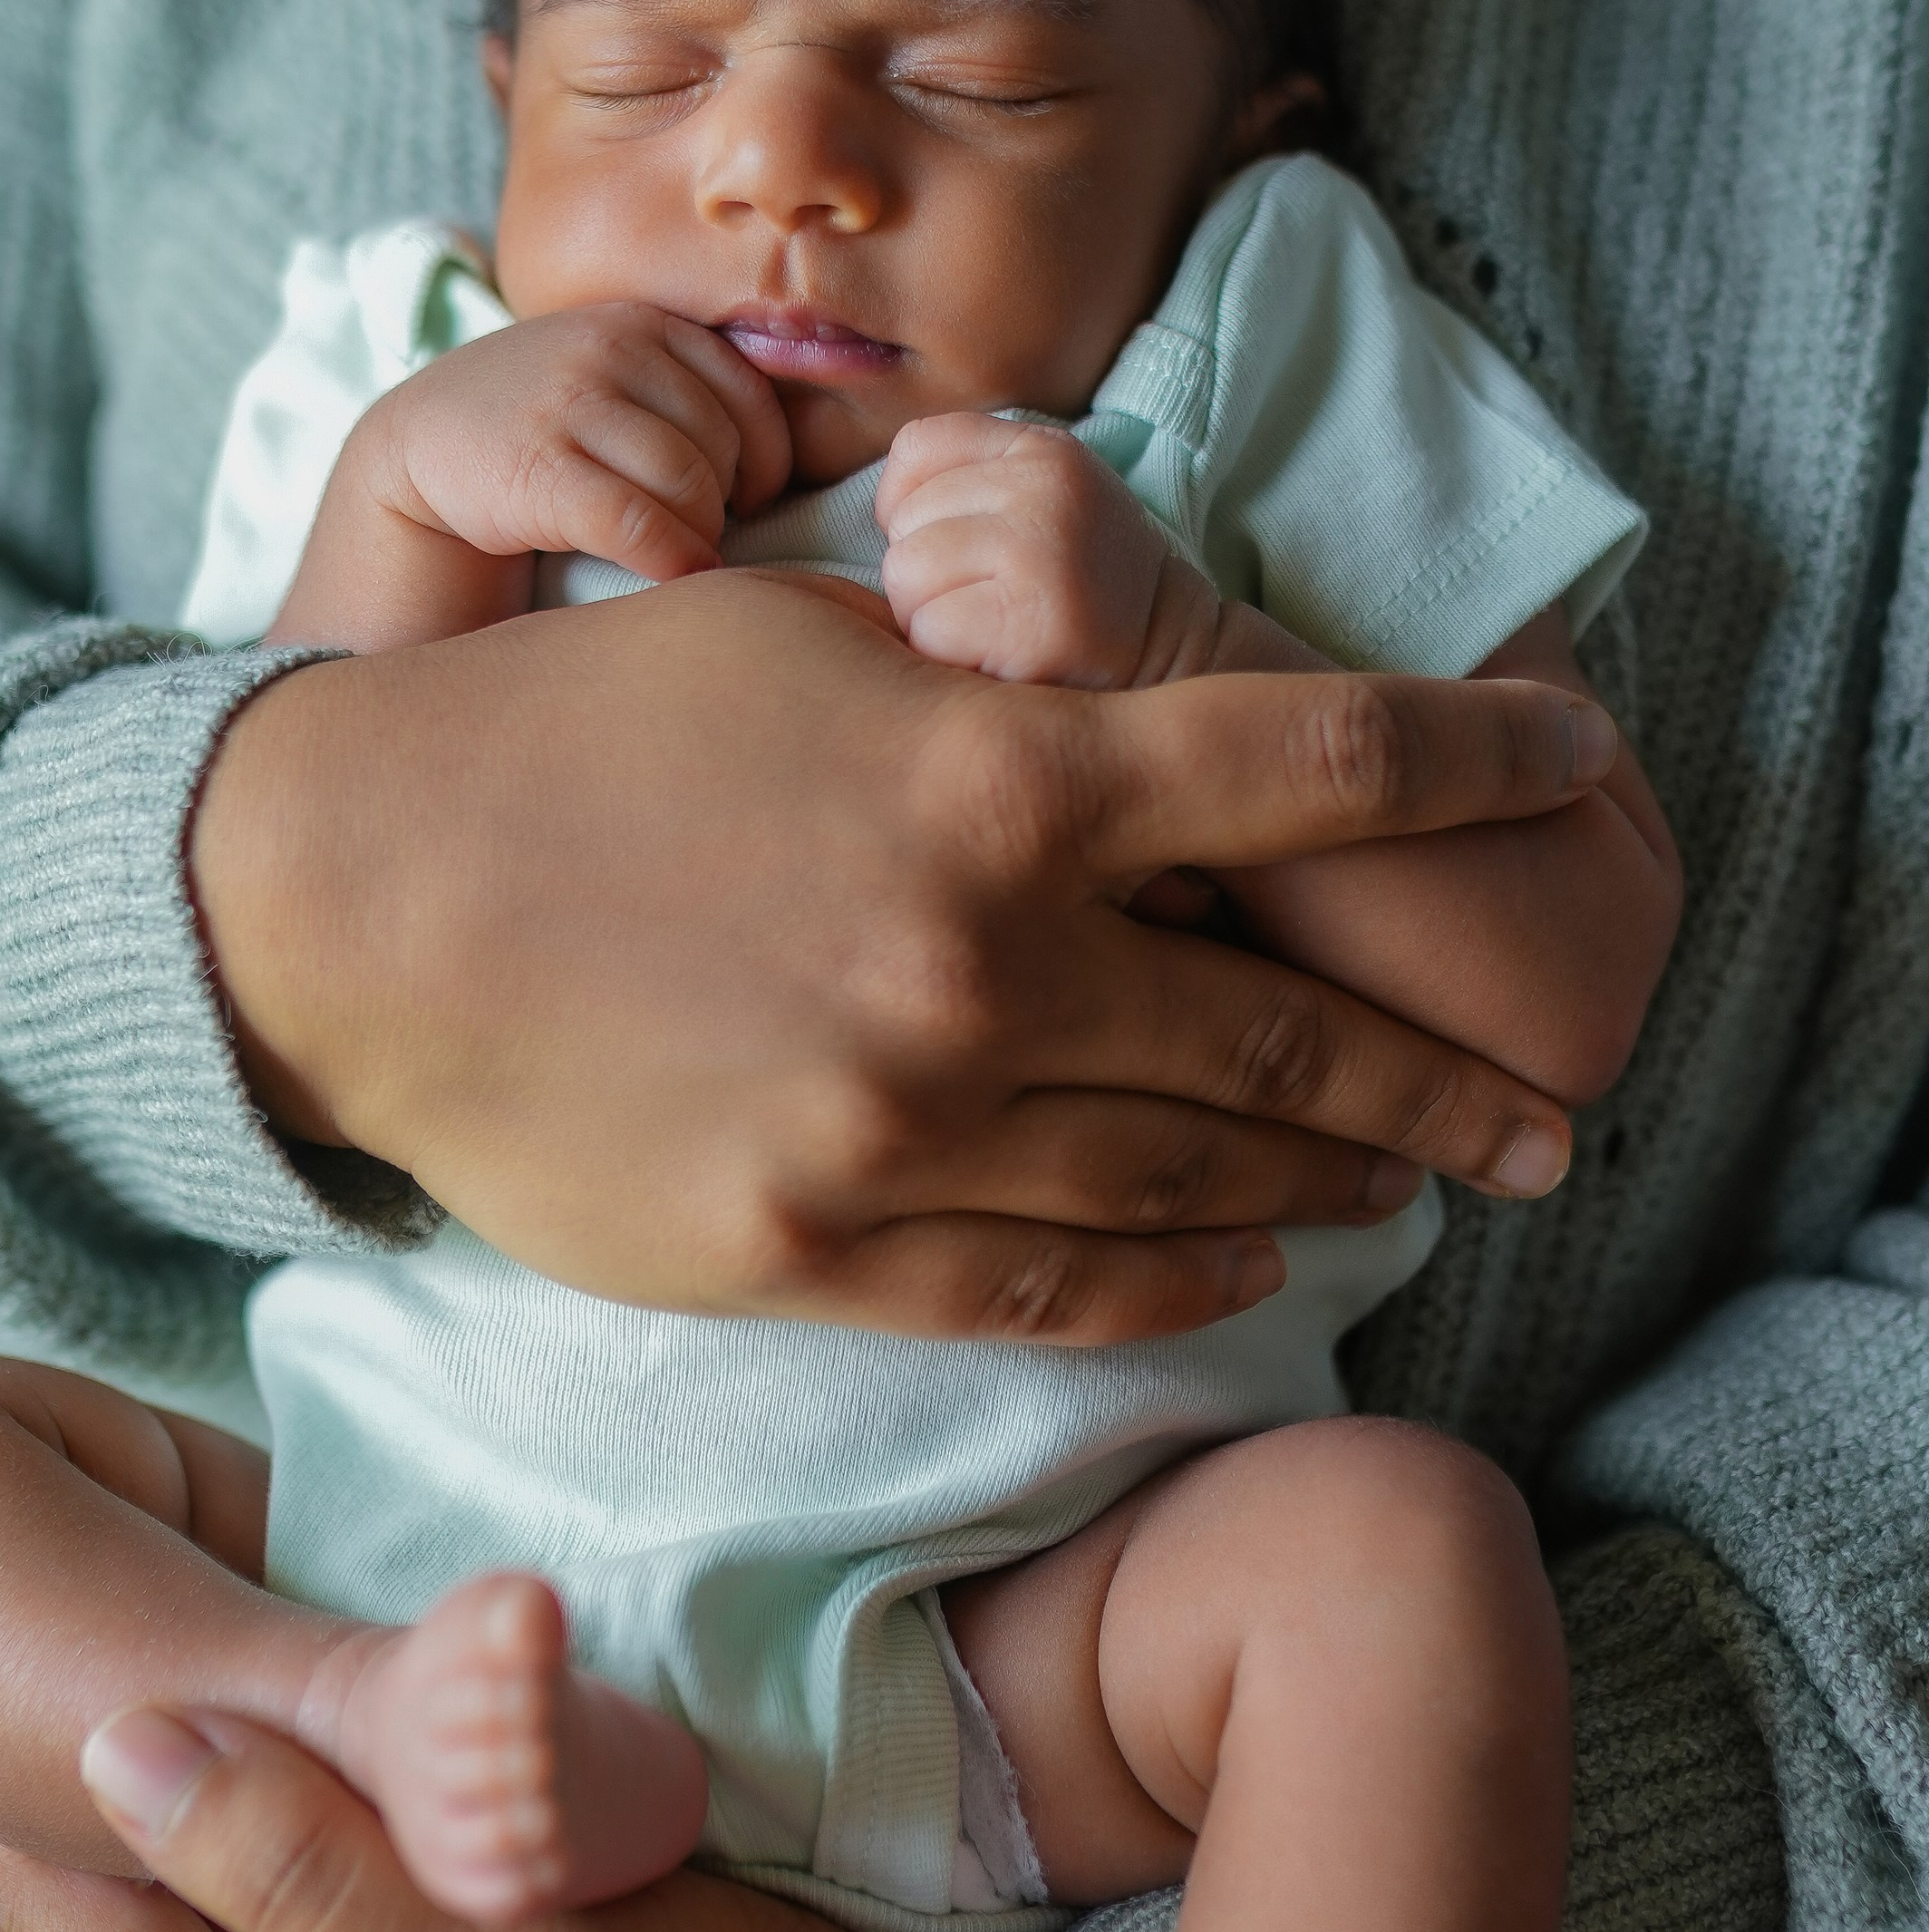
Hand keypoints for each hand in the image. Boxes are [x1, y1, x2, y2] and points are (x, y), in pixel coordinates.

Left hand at [0, 1709, 974, 1931]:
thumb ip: (300, 1855)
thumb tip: (110, 1742)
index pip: (52, 1913)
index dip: (17, 1775)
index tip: (23, 1638)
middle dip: (132, 1800)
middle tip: (138, 1629)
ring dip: (249, 1847)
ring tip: (262, 1701)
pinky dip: (341, 1902)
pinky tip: (399, 1828)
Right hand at [192, 571, 1608, 1340]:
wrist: (356, 902)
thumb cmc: (580, 731)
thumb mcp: (809, 646)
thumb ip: (1002, 699)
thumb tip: (1143, 741)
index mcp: (1003, 781)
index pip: (1316, 770)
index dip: (1477, 760)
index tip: (1575, 758)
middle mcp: (987, 966)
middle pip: (1290, 1031)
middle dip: (1446, 1071)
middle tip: (1549, 1109)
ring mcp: (906, 1128)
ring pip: (1192, 1177)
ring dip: (1328, 1179)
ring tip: (1412, 1184)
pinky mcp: (819, 1250)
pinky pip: (1054, 1285)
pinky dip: (1178, 1280)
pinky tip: (1250, 1266)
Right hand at [270, 303, 792, 649]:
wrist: (417, 454)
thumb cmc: (538, 430)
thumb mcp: (610, 377)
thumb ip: (684, 387)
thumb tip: (789, 452)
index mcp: (643, 325)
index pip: (752, 396)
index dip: (764, 460)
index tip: (747, 498)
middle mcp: (612, 349)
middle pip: (723, 447)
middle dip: (722, 504)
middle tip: (693, 531)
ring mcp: (572, 404)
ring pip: (691, 486)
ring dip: (695, 537)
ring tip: (669, 550)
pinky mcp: (540, 470)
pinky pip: (642, 526)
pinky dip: (670, 562)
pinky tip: (665, 579)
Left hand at [876, 411, 1218, 685]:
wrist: (1175, 654)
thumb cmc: (1085, 583)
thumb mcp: (1046, 500)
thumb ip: (970, 480)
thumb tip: (881, 510)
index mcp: (1043, 450)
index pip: (915, 448)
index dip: (911, 504)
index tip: (954, 543)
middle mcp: (1044, 490)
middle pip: (904, 522)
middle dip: (926, 572)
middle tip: (991, 598)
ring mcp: (1039, 552)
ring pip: (905, 576)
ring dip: (931, 617)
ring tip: (994, 627)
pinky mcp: (1029, 622)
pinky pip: (927, 631)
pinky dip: (949, 657)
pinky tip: (999, 657)